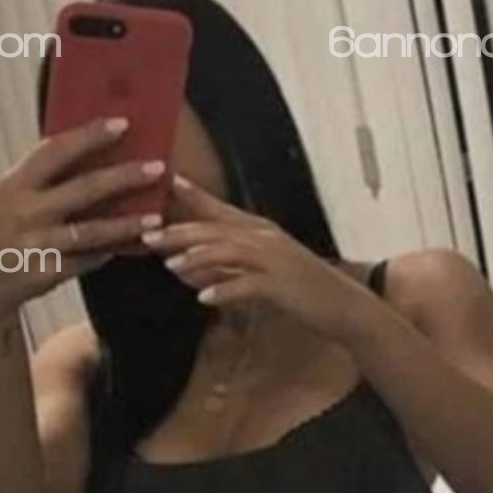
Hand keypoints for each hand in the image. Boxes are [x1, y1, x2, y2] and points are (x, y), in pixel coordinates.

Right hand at [0, 116, 166, 322]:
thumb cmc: (6, 225)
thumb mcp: (13, 193)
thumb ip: (45, 174)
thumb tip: (95, 148)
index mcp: (17, 183)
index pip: (56, 150)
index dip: (89, 136)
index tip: (123, 123)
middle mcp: (26, 211)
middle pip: (84, 189)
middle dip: (124, 177)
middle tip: (158, 168)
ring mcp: (37, 244)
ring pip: (92, 232)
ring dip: (127, 224)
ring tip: (156, 217)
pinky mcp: (47, 273)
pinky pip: (87, 261)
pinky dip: (109, 252)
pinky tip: (131, 245)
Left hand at [142, 176, 371, 344]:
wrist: (344, 307)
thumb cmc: (300, 291)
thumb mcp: (262, 271)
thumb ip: (226, 265)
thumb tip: (187, 267)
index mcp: (260, 231)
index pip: (218, 210)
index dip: (191, 197)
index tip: (163, 186)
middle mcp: (266, 239)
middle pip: (215, 230)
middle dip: (179, 232)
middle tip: (147, 236)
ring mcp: (275, 261)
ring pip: (228, 253)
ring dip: (197, 259)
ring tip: (170, 266)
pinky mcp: (281, 287)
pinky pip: (248, 286)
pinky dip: (224, 290)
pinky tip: (203, 298)